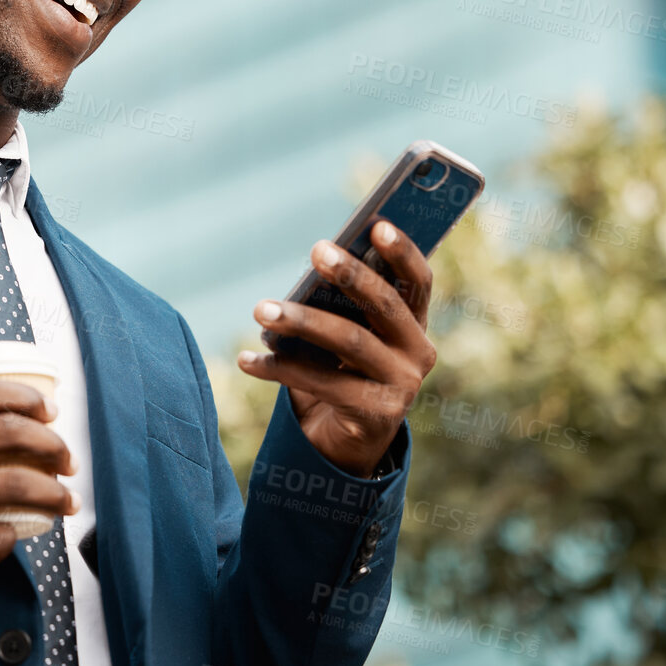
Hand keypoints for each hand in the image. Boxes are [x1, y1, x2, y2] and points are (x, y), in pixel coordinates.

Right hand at [0, 379, 77, 609]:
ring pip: (16, 485)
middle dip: (53, 445)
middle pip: (10, 433)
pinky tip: (11, 536)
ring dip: (53, 493)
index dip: (26, 397)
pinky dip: (13, 537)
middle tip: (67, 460)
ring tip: (66, 501)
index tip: (50, 410)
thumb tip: (8, 425)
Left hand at [238, 220, 435, 477]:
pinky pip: (322, 383)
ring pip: (350, 342)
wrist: (346, 441)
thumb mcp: (345, 335)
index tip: (377, 224)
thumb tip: (314, 266)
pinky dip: (279, 368)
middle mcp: (418, 353)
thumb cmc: (341, 370)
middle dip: (349, 275)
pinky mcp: (377, 416)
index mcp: (415, 324)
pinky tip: (247, 359)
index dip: (403, 252)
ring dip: (301, 321)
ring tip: (261, 309)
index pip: (419, 282)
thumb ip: (340, 305)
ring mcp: (402, 386)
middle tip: (316, 249)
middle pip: (384, 305)